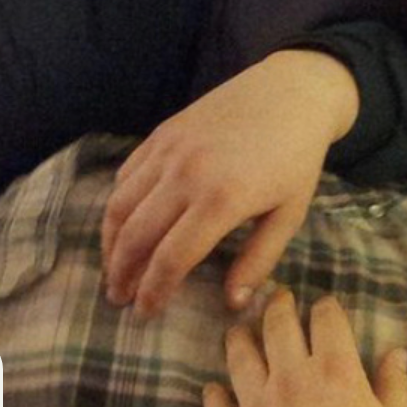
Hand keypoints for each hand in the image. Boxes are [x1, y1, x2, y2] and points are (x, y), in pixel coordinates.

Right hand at [103, 50, 358, 315]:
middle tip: (119, 299)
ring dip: (110, 244)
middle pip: (135, 236)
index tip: (145, 314)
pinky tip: (122, 227)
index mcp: (221, 200)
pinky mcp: (161, 134)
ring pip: (119, 206)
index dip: (153, 292)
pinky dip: (117, 206)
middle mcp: (185, 175)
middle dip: (122, 274)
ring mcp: (168, 151)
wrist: (292, 92)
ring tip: (113, 270)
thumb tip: (233, 303)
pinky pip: (126, 176)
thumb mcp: (290, 215)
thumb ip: (259, 260)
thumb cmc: (296, 159)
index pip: (171, 259)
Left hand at [204, 290, 406, 406]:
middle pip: (277, 324)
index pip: (327, 318)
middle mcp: (292, 377)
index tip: (326, 307)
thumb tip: (397, 352)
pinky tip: (215, 389)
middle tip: (278, 299)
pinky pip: (215, 404)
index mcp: (338, 371)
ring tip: (241, 331)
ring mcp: (257, 405)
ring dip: (240, 336)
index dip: (327, 307)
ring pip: (239, 354)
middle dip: (279, 305)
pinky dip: (214, 392)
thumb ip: (395, 385)